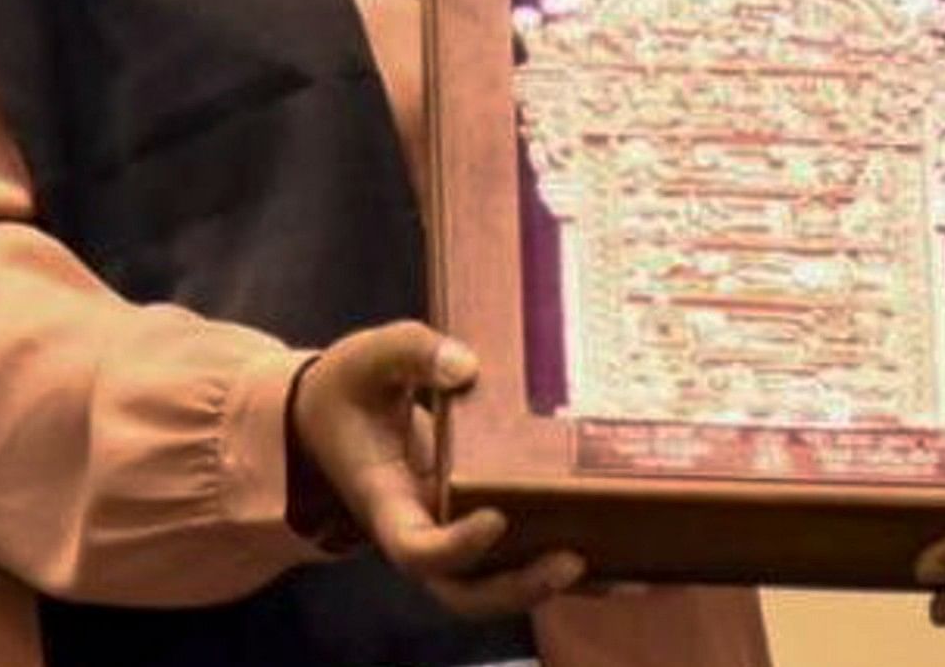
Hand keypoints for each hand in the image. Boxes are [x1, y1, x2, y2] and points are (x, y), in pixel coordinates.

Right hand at [288, 321, 581, 621]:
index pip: (415, 549)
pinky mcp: (474, 522)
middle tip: (573, 561)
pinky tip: (616, 562)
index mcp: (385, 502)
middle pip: (462, 592)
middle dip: (517, 589)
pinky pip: (513, 559)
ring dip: (547, 585)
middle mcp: (418, 530)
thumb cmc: (349, 388)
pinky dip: (557, 568)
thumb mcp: (367, 358)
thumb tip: (465, 365)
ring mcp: (448, 533)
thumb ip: (410, 352)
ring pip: (492, 587)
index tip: (496, 518)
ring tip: (611, 570)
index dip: (455, 547)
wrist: (328, 418)